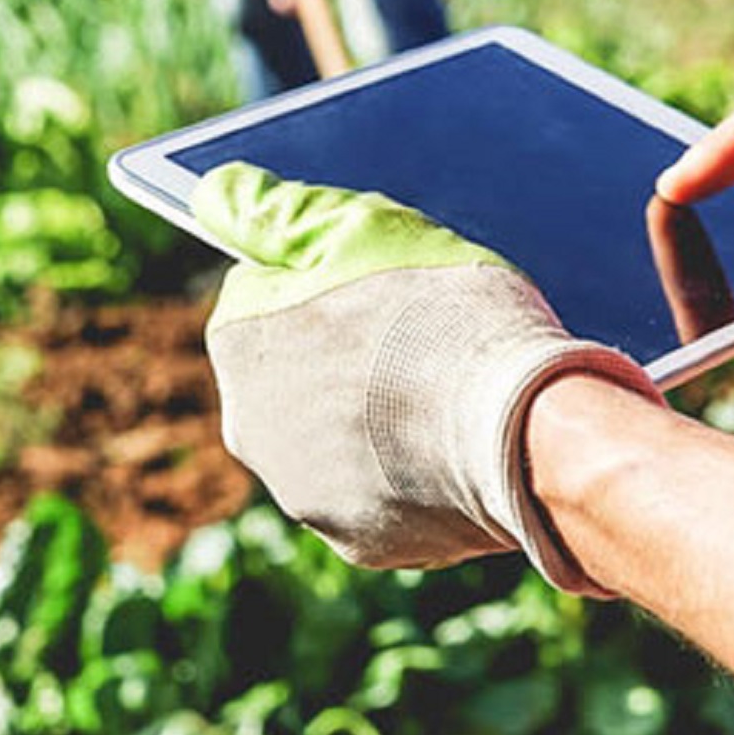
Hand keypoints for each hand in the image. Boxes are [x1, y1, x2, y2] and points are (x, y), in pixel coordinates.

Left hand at [191, 163, 661, 592]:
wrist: (520, 428)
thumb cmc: (442, 313)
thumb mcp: (359, 228)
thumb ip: (276, 211)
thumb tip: (213, 193)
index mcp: (237, 344)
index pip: (267, 293)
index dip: (327, 278)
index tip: (378, 282)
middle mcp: (250, 427)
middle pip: (295, 370)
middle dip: (342, 351)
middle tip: (418, 332)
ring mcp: (303, 493)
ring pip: (336, 436)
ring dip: (374, 413)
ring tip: (445, 389)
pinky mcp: (362, 541)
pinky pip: (381, 493)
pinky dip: (410, 469)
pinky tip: (454, 444)